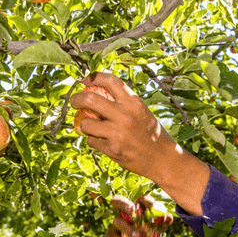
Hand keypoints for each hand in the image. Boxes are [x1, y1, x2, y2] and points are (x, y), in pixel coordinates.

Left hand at [70, 72, 209, 215]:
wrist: (163, 159)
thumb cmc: (151, 134)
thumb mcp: (141, 112)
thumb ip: (124, 103)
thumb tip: (99, 92)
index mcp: (133, 102)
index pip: (110, 81)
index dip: (93, 77)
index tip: (85, 80)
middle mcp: (125, 115)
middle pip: (89, 99)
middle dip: (76, 99)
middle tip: (74, 101)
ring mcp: (117, 133)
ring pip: (86, 123)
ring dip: (84, 124)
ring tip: (91, 127)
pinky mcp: (112, 149)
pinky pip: (92, 141)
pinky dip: (93, 140)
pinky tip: (102, 141)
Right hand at [107, 194, 172, 236]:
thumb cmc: (144, 236)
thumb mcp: (154, 230)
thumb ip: (162, 224)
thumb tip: (170, 217)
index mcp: (134, 208)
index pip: (137, 198)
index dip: (143, 200)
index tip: (152, 205)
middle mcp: (122, 213)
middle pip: (117, 201)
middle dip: (125, 204)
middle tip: (133, 210)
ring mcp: (115, 224)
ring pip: (117, 222)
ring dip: (128, 229)